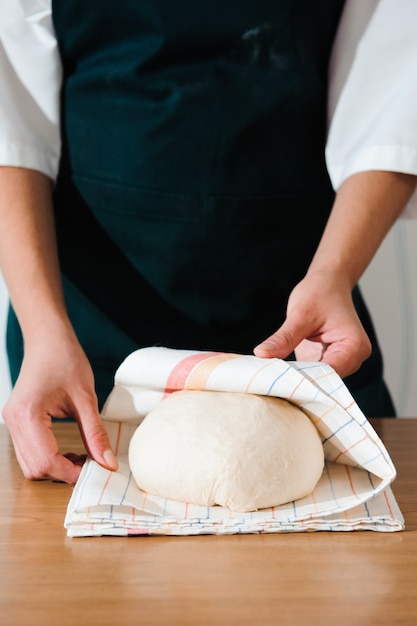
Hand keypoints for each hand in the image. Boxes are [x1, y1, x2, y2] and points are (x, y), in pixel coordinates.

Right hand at [2, 330, 117, 483]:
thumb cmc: (65, 359)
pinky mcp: (17, 421)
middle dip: (64, 472)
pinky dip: (49, 457)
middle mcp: (13, 422)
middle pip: (35, 469)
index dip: (72, 473)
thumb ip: (95, 433)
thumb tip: (107, 464)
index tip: (97, 471)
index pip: (46, 461)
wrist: (47, 338)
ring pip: (30, 464)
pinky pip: (30, 452)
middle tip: (92, 464)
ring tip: (83, 456)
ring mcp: (12, 423)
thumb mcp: (86, 398)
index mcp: (28, 415)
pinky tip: (70, 449)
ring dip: (56, 467)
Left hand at [253, 271, 371, 377]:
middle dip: (297, 380)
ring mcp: (340, 363)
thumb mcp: (300, 314)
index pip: (329, 374)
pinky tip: (276, 372)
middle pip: (323, 380)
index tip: (276, 380)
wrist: (328, 283)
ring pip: (315, 380)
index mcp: (354, 347)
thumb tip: (261, 354)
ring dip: (295, 378)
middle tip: (267, 380)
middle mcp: (352, 359)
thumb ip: (284, 337)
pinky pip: (310, 374)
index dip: (303, 379)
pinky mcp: (325, 362)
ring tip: (269, 376)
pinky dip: (294, 373)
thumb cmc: (320, 293)